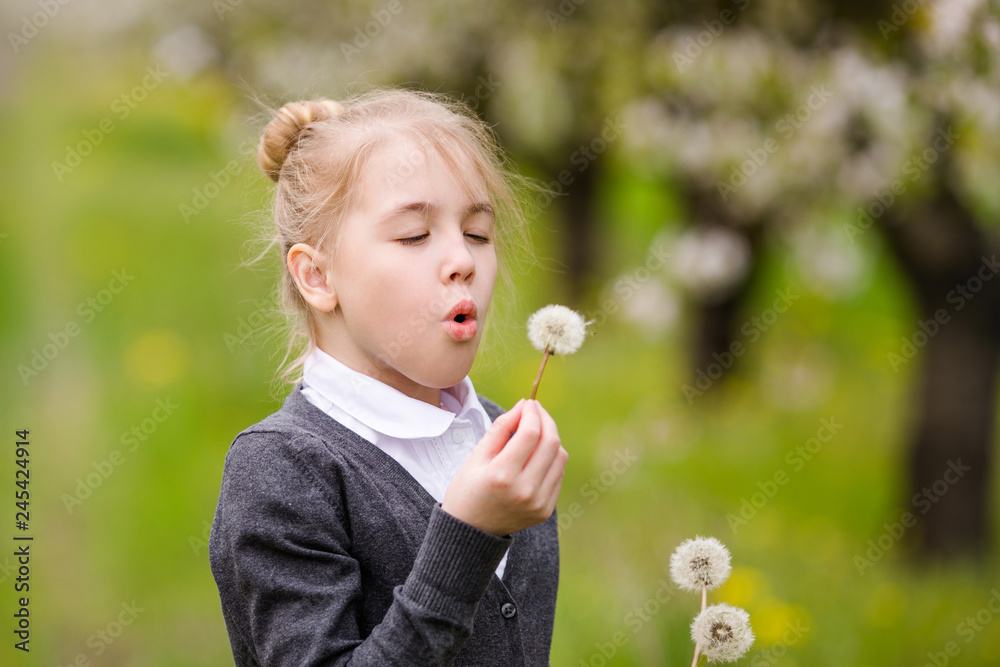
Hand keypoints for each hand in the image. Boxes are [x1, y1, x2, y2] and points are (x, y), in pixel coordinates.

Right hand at [441, 399, 567, 536]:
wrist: (470, 531)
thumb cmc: (468, 490)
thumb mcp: (476, 456)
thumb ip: (501, 428)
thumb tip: (524, 406)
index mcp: (503, 475)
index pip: (530, 433)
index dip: (532, 412)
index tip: (528, 403)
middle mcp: (525, 490)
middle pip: (551, 442)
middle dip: (545, 419)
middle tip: (536, 410)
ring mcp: (538, 502)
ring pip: (560, 457)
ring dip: (551, 438)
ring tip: (535, 432)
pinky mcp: (545, 510)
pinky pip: (559, 474)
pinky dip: (552, 458)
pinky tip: (537, 454)